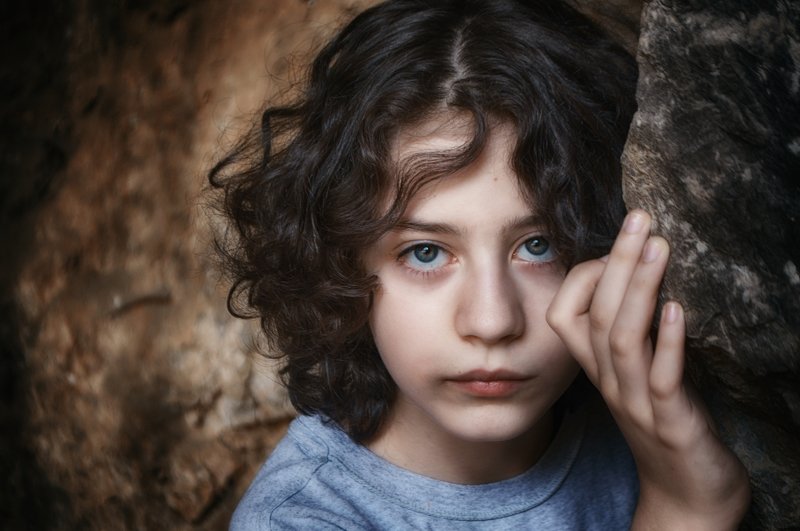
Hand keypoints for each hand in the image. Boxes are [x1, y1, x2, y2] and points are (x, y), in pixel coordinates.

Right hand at [547, 210, 749, 529]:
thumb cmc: (665, 423)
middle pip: (597, 315)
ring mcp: (635, 403)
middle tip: (639, 218)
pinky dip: (666, 342)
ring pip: (621, 340)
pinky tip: (675, 308)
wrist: (687, 494)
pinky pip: (660, 380)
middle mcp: (608, 382)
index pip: (565, 314)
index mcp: (598, 367)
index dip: (587, 275)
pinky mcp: (670, 424)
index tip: (621, 245)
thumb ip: (633, 330)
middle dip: (616, 262)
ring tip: (656, 246)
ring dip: (637, 289)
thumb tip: (639, 273)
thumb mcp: (638, 372)